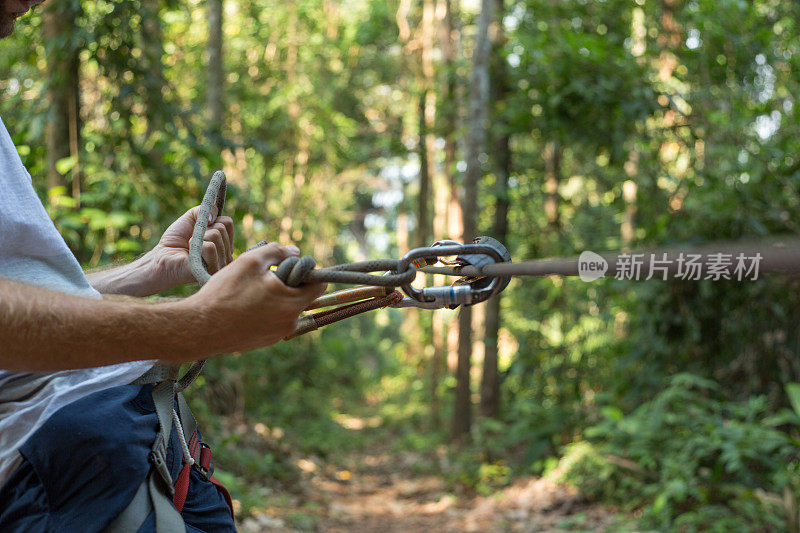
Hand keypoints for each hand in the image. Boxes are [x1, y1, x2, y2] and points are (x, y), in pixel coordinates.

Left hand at [147, 206, 234, 290]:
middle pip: (221, 228)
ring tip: (192, 249)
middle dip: (203, 230)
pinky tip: (192, 256)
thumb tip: (213, 215)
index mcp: (225, 243)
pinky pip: (210, 247)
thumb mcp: (191, 218)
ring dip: (198, 238)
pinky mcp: (212, 269)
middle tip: (194, 241)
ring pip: (216, 236)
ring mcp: (221, 263)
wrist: (162, 257)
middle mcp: (227, 254)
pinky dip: (196, 246)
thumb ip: (204, 209)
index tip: (201, 230)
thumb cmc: (176, 240)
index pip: (228, 222)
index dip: (211, 221)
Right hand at [189, 242, 326, 350]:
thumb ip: (278, 252)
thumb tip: (295, 251)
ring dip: (274, 297)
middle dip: (288, 283)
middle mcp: (290, 324)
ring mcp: (277, 335)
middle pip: (301, 297)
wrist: (199, 328)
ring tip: (249, 291)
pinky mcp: (263, 342)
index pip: (319, 285)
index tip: (289, 265)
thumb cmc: (225, 293)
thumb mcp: (251, 261)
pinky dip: (263, 311)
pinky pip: (272, 320)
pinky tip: (243, 305)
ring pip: (285, 308)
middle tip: (264, 276)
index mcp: (292, 304)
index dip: (307, 270)